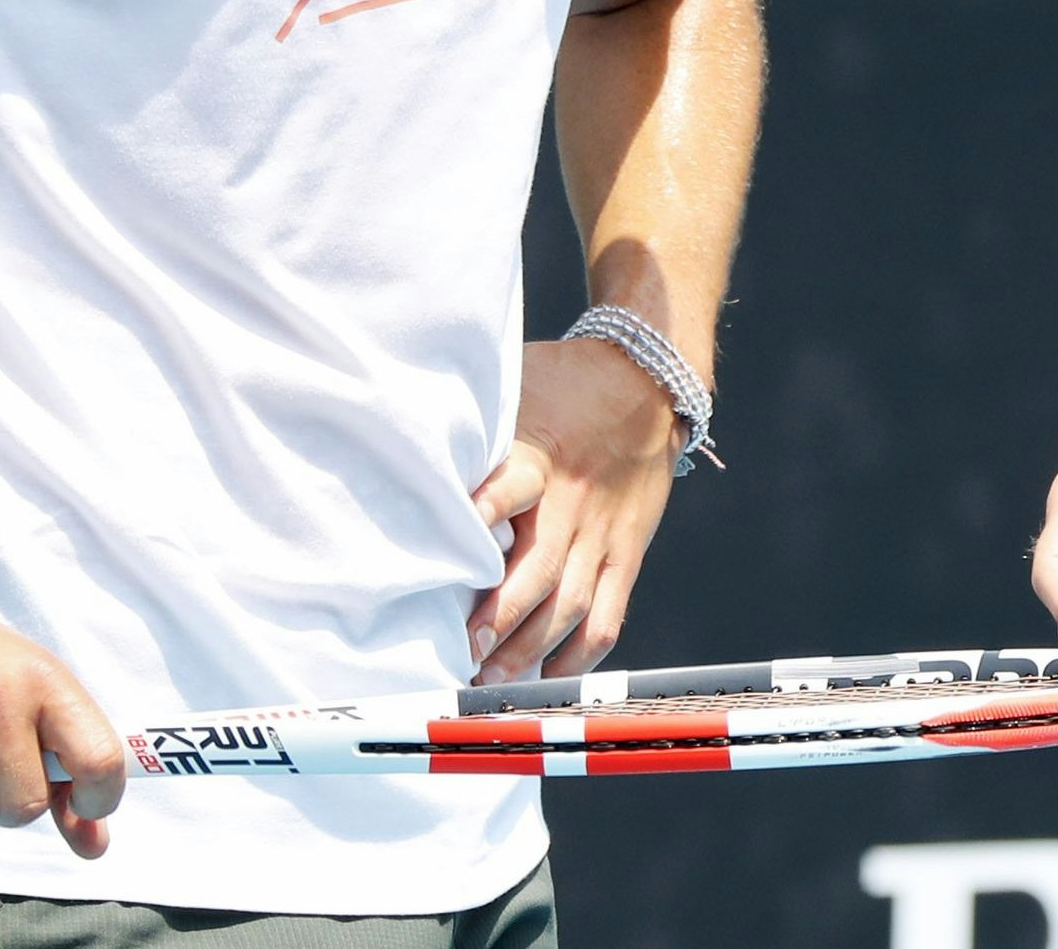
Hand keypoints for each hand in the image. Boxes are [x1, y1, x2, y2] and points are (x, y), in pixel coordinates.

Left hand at [469, 338, 681, 680]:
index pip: (507, 491)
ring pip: (572, 604)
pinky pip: (608, 616)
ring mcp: (604, 534)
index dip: (479, 521)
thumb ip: (476, 431)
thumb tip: (410, 451)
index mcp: (539, 458)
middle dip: (500, 619)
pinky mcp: (627, 553)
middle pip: (539, 571)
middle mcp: (573, 502)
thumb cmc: (565, 385)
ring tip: (493, 678)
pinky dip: (580, 654)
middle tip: (464, 653)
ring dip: (532, 647)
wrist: (647, 380)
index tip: (446, 563)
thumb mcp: (515, 390)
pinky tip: (549, 677)